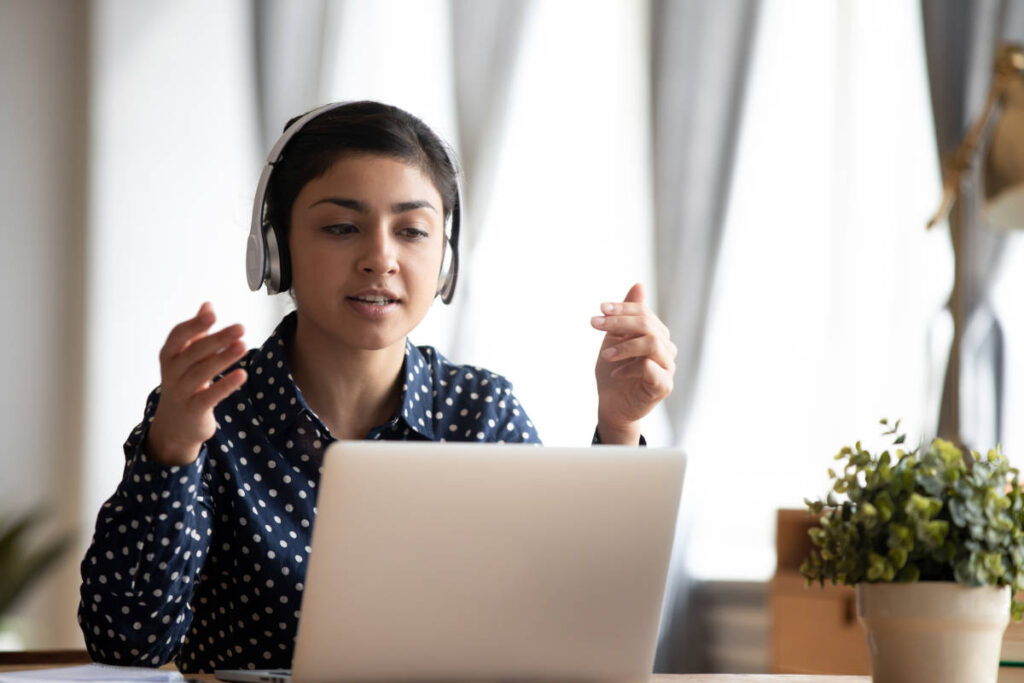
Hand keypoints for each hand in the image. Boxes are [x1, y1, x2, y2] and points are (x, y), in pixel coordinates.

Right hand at [146, 302, 247, 465]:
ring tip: (243, 346)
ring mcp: (180, 393)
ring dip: (223, 358)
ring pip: (201, 372)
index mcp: (169, 356)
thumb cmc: (184, 384)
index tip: (213, 314)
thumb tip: (207, 305)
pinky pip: (209, 396)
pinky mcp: (193, 410)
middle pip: (194, 352)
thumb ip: (197, 333)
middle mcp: (171, 373)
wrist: (175, 425)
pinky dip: (225, 385)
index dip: (195, 325)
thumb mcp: (186, 358)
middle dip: (217, 339)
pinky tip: (242, 374)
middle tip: (240, 327)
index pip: (178, 336)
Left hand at [591, 284, 675, 443]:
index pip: (644, 313)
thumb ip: (626, 315)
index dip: (623, 308)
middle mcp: (666, 348)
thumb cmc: (614, 372)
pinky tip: (615, 372)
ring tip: (605, 354)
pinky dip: (629, 368)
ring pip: (651, 344)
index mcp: (656, 334)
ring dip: (624, 346)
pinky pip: (650, 369)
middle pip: (648, 325)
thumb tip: (639, 284)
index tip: (600, 309)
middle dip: (619, 322)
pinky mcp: (664, 386)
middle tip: (595, 324)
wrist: (612, 406)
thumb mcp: (615, 340)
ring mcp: (667, 367)